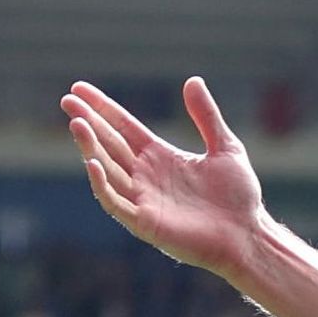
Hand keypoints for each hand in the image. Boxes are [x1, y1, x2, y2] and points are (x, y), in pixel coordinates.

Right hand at [64, 78, 267, 279]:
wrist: (249, 236)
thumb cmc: (239, 197)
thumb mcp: (226, 148)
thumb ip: (206, 117)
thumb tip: (193, 80)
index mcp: (160, 156)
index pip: (122, 127)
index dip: (102, 108)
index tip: (78, 88)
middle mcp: (145, 175)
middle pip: (109, 144)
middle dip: (88, 122)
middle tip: (67, 100)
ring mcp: (143, 199)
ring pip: (107, 169)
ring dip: (90, 147)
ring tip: (78, 124)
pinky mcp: (145, 222)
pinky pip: (115, 202)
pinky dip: (102, 184)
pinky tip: (93, 163)